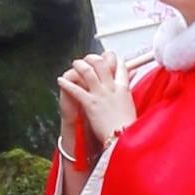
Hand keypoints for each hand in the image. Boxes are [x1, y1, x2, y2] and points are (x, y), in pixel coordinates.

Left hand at [56, 50, 133, 171]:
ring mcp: (100, 95)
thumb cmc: (129, 128)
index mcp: (123, 89)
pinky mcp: (90, 104)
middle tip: (87, 59)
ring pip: (88, 72)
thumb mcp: (131, 106)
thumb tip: (133, 82)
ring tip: (75, 64)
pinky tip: (60, 80)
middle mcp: (111, 89)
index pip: (120, 67)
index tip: (110, 56)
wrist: (123, 138)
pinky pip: (76, 90)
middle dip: (93, 58)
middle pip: (102, 65)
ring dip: (80, 66)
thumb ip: (128, 92)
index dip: (114, 59)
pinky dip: (67, 84)